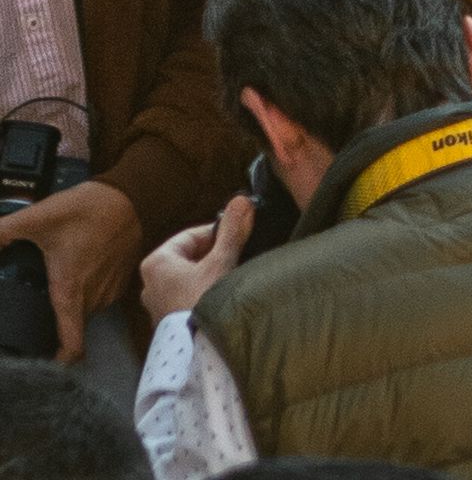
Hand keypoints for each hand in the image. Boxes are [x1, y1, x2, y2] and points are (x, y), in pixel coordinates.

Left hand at [0, 179, 141, 358]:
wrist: (132, 194)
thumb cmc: (89, 209)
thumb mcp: (39, 217)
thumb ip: (3, 232)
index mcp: (70, 292)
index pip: (71, 347)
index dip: (57, 363)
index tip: (42, 362)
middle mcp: (92, 299)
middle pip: (70, 325)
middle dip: (54, 316)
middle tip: (40, 292)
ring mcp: (109, 291)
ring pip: (83, 309)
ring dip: (72, 299)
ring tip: (60, 272)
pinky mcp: (120, 280)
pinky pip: (98, 295)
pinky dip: (87, 287)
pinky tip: (80, 263)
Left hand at [141, 195, 254, 324]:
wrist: (194, 353)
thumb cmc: (202, 301)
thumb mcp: (220, 262)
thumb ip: (231, 230)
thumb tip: (241, 199)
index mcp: (156, 261)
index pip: (192, 236)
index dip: (217, 235)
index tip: (236, 240)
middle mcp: (149, 281)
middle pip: (190, 257)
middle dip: (213, 257)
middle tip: (234, 261)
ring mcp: (156, 304)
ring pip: (188, 278)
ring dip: (208, 276)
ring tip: (229, 280)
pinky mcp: (166, 322)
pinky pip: (186, 297)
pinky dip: (201, 294)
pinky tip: (218, 300)